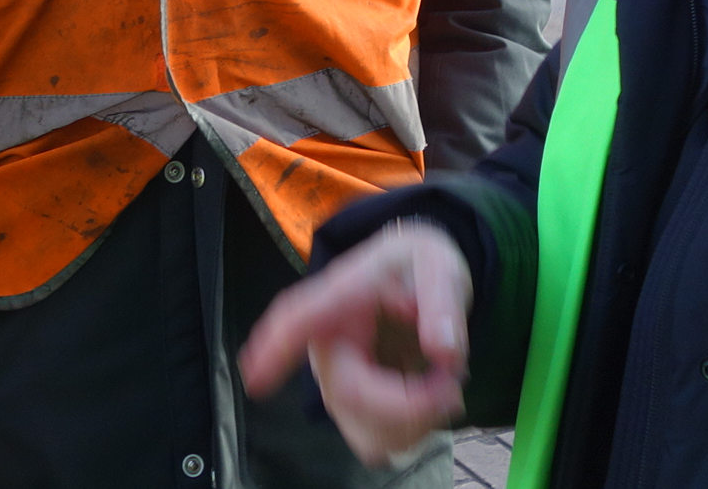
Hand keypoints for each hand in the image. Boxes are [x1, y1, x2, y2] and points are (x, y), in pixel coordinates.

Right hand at [238, 219, 472, 464]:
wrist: (420, 280)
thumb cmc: (420, 266)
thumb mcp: (440, 268)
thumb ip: (443, 305)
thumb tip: (444, 351)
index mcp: (341, 296)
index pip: (299, 320)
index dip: (275, 350)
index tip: (254, 377)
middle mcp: (327, 343)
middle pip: (349, 396)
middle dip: (410, 405)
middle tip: (453, 384)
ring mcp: (335, 379)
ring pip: (364, 430)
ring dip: (415, 422)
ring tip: (444, 386)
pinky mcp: (349, 405)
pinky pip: (374, 441)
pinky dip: (411, 432)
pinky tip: (427, 402)